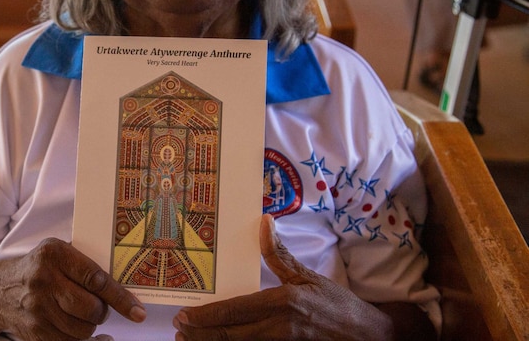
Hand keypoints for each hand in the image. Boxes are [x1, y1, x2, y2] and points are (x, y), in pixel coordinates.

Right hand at [0, 238, 145, 340]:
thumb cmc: (34, 269)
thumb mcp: (55, 253)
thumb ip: (83, 262)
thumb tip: (123, 282)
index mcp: (53, 255)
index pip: (96, 278)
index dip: (121, 298)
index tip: (138, 311)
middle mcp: (44, 281)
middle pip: (92, 308)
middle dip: (102, 312)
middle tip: (99, 308)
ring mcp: (37, 310)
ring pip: (83, 330)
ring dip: (91, 327)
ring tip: (84, 316)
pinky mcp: (34, 333)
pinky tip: (93, 338)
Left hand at [172, 215, 393, 339]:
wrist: (371, 338)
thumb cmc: (338, 307)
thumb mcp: (309, 277)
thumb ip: (279, 255)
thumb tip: (264, 222)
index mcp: (282, 303)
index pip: (234, 311)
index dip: (205, 316)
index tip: (184, 315)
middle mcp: (279, 329)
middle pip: (229, 335)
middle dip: (200, 334)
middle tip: (179, 332)